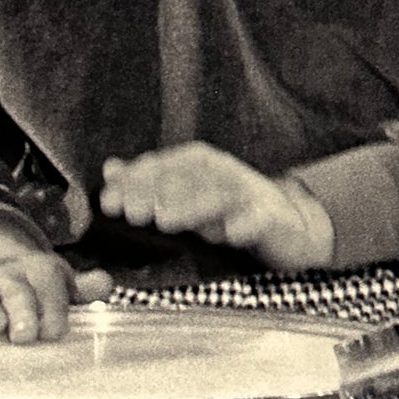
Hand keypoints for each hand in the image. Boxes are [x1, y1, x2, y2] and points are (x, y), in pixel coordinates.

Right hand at [0, 234, 111, 343]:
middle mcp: (10, 276)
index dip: (53, 307)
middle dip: (21, 310)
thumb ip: (83, 288)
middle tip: (25, 334)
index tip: (54, 330)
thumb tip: (105, 284)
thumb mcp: (61, 283)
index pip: (49, 285)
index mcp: (40, 271)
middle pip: (17, 291)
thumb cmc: (35, 284)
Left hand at [98, 143, 334, 274]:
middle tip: (132, 212)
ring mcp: (247, 195)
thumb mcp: (187, 194)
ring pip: (218, 197)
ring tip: (167, 220)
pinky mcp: (270, 220)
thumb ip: (148, 182)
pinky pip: (258, 221)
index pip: (159, 165)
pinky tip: (229, 235)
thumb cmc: (229, 212)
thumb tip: (110, 169)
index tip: (109, 202)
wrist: (289, 228)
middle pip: (185, 179)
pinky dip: (244, 226)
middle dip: (155, 194)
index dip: (132, 181)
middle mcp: (220, 173)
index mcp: (197, 163)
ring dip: (192, 207)